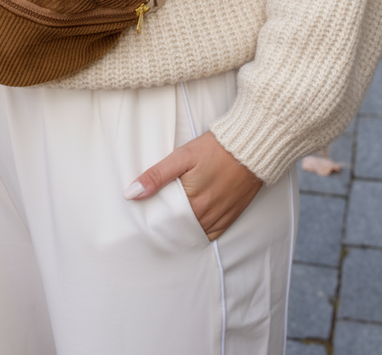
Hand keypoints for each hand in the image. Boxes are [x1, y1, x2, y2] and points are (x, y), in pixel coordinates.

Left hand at [123, 131, 261, 240]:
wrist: (249, 147)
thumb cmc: (214, 148)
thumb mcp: (181, 157)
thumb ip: (156, 176)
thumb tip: (131, 193)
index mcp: (191, 201)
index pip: (165, 221)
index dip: (153, 221)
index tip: (143, 219)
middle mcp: (207, 213)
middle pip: (180, 229)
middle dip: (167, 228)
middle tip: (153, 225)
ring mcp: (221, 215)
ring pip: (196, 233)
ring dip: (183, 231)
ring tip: (169, 227)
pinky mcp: (232, 214)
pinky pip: (214, 233)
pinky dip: (201, 233)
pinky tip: (192, 229)